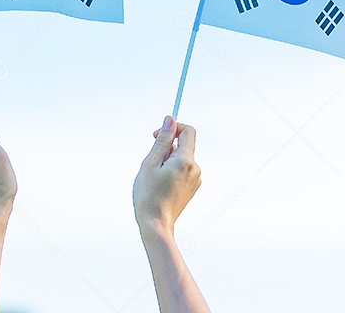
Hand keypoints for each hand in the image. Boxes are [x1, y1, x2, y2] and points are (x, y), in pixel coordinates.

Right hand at [133, 115, 200, 235]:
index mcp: (186, 160)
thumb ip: (163, 140)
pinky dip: (171, 171)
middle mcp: (195, 168)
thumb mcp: (151, 163)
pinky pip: (182, 170)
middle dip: (167, 147)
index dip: (172, 128)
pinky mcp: (192, 188)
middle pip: (183, 145)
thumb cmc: (149, 194)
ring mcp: (195, 179)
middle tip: (151, 163)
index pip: (188, 131)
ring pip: (181, 159)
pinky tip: (161, 185)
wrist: (155, 225)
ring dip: (168, 160)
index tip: (157, 136)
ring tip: (155, 177)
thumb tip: (170, 119)